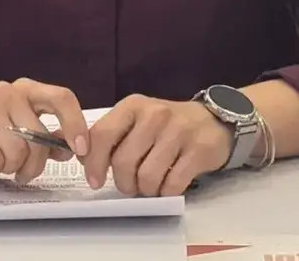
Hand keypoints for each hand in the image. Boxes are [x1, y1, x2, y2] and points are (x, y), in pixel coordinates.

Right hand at [0, 79, 91, 185]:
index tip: (81, 150)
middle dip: (34, 164)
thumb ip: (49, 139)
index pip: (61, 98)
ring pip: (18, 151)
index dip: (76, 124)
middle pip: (39, 137)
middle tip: (22, 171)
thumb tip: (72, 146)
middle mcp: (6, 91)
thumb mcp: (22, 137)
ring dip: (10, 167)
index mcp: (26, 90)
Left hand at [81, 95, 233, 197]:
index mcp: (132, 106)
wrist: (213, 121)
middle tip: (130, 186)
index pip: (102, 134)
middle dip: (123, 183)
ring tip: (151, 185)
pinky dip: (167, 192)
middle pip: (123, 161)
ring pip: (147, 176)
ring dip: (146, 190)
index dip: (93, 162)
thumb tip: (85, 160)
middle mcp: (154, 115)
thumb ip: (112, 136)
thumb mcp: (137, 121)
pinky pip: (172, 184)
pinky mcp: (198, 150)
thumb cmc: (166, 126)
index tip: (94, 181)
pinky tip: (169, 185)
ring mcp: (178, 131)